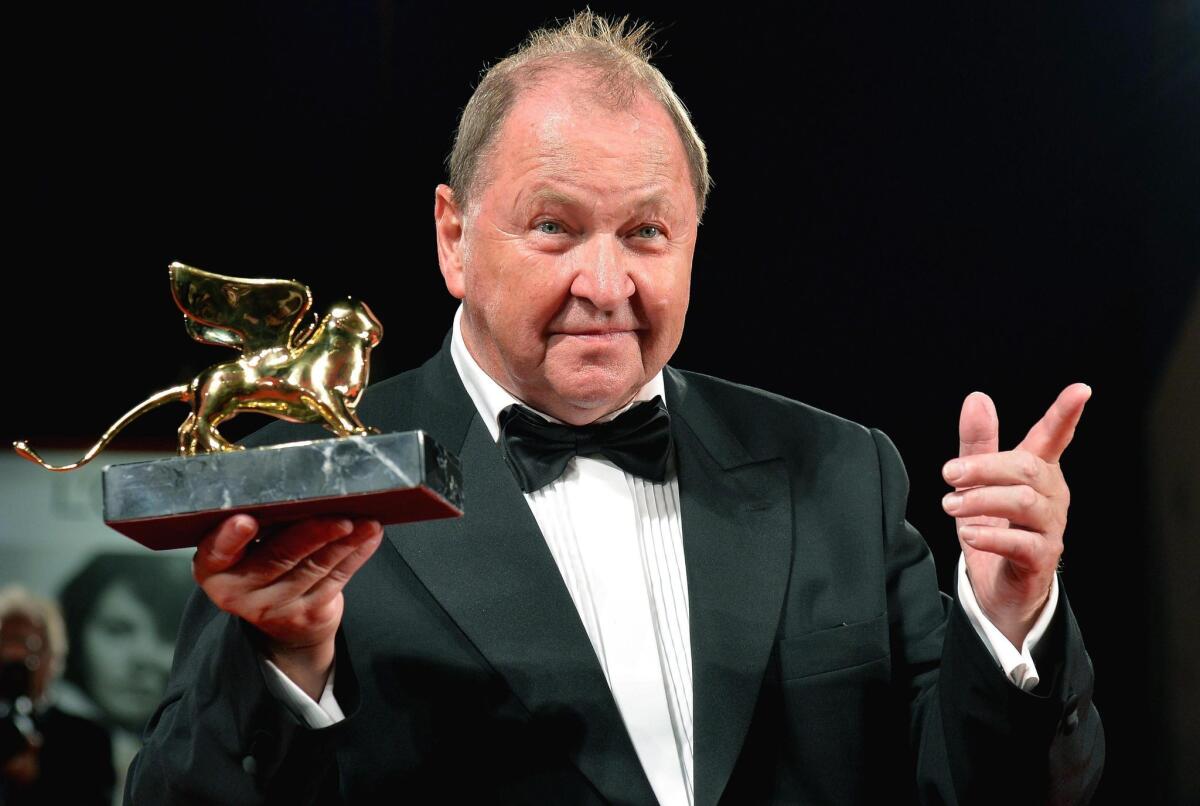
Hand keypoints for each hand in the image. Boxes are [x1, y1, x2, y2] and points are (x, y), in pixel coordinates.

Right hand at [193, 514, 383, 698]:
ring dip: (344, 542)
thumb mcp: (250, 547)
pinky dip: (356, 555)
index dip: (230, 538)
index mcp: (215, 567)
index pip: (217, 553)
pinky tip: (370, 536)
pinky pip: (335, 580)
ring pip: (312, 569)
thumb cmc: (266, 563)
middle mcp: (237, 591)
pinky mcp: (306, 614)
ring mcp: (273, 607)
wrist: (285, 623)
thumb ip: (265, 523)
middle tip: (339, 517)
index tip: (246, 521)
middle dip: (311, 535)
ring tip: (366, 523)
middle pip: (277, 558)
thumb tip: (303, 488)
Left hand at [940, 384, 1090, 646]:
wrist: (1000, 588)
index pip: (1053, 437)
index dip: (1065, 413)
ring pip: (1023, 502)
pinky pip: (1022, 543)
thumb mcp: (977, 483)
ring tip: (949, 505)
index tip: (1081, 389)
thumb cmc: (993, 528)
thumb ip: (977, 443)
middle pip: (1025, 468)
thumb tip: (977, 398)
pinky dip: (991, 536)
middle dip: (983, 466)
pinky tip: (969, 534)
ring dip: (982, 500)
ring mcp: (1051, 527)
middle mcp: (1051, 495)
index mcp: (1038, 471)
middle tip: (948, 473)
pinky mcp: (1042, 558)